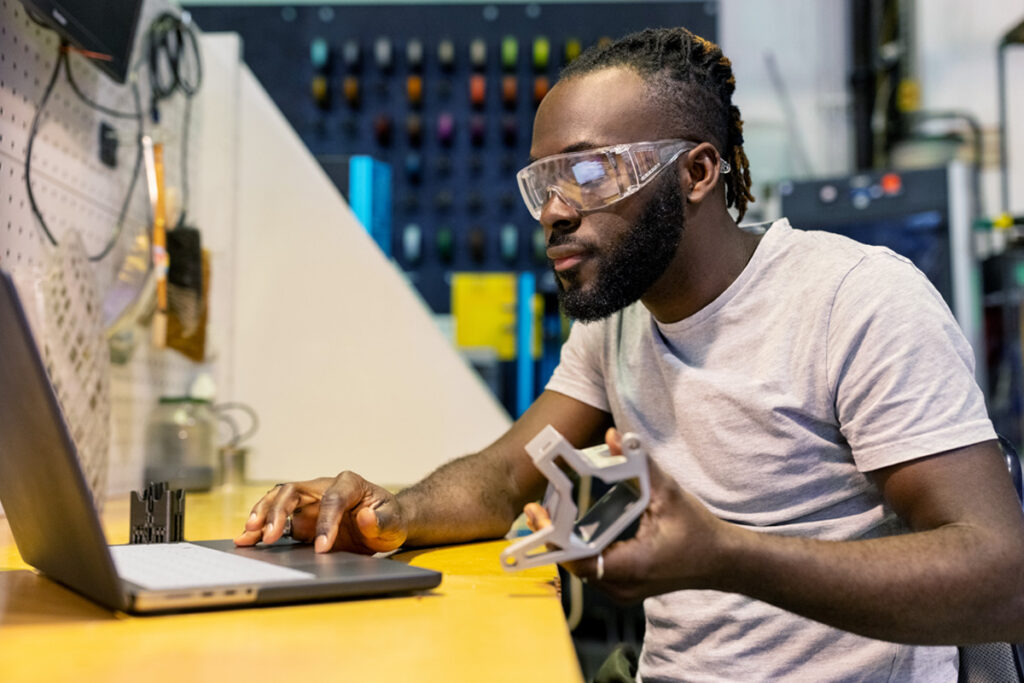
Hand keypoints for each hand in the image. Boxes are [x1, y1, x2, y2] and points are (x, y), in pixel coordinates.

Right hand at [233, 471, 407, 553]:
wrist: (385, 525)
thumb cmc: (390, 519)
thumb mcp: (394, 522)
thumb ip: (381, 520)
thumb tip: (365, 517)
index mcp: (349, 483)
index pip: (332, 498)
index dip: (325, 521)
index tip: (322, 547)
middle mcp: (324, 488)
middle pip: (294, 491)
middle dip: (279, 510)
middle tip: (269, 535)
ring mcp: (310, 502)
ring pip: (279, 500)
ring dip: (263, 514)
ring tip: (250, 533)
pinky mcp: (301, 518)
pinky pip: (277, 519)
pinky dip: (261, 528)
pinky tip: (247, 539)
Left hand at [524, 428, 730, 602]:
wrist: (722, 561)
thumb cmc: (699, 530)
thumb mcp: (668, 492)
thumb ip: (639, 463)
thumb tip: (615, 437)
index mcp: (632, 566)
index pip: (579, 561)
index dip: (555, 540)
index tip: (540, 517)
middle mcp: (623, 586)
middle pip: (574, 565)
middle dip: (554, 538)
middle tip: (537, 510)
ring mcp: (623, 592)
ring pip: (581, 571)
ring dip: (565, 545)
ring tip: (549, 517)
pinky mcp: (624, 589)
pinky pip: (593, 572)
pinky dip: (581, 551)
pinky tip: (571, 531)